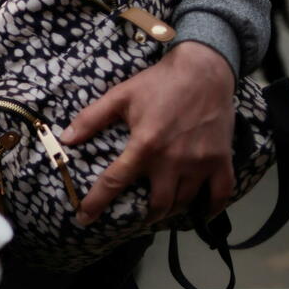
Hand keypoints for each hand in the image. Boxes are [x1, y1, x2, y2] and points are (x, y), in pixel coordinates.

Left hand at [61, 42, 235, 225]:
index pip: (115, 183)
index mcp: (144, 146)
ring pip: (185, 202)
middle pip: (157, 204)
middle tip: (135, 216)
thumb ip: (92, 118)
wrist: (204, 70)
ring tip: (161, 210)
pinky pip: (220, 194)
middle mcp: (172, 160)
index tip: (84, 218)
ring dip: (172, 211)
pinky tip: (200, 212)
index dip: (96, 203)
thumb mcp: (120, 96)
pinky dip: (210, 208)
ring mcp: (200, 163)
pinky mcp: (221, 160)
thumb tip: (67, 138)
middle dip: (144, 216)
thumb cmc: (159, 82)